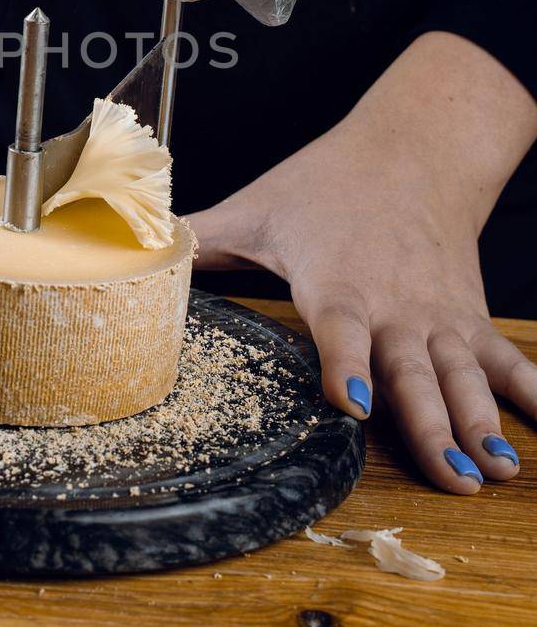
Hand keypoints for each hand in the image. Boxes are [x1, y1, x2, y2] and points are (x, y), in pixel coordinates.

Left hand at [187, 33, 536, 492]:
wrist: (409, 151)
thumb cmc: (324, 186)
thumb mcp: (256, 207)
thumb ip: (197, 235)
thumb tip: (128, 246)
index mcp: (338, 282)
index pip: (339, 327)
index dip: (344, 362)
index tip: (350, 399)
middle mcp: (394, 306)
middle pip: (414, 370)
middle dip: (434, 424)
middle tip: (456, 475)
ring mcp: (437, 315)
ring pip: (463, 375)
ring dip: (481, 423)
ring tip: (499, 471)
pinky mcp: (467, 317)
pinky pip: (503, 359)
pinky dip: (529, 392)